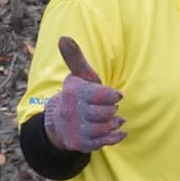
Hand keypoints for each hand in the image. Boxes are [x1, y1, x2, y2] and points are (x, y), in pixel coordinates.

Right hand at [43, 36, 125, 153]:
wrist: (60, 121)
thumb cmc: (78, 94)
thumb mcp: (78, 76)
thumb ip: (75, 57)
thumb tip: (63, 37)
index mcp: (73, 92)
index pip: (99, 94)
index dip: (112, 96)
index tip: (117, 95)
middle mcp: (71, 110)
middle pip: (105, 113)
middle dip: (112, 110)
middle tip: (110, 108)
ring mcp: (75, 128)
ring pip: (105, 128)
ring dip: (114, 123)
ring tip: (113, 118)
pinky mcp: (80, 143)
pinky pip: (103, 142)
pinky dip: (115, 136)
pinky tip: (119, 131)